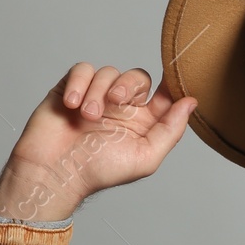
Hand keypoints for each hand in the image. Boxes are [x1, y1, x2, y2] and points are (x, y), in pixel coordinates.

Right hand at [0, 64, 197, 221]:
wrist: (53, 173)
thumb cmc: (98, 171)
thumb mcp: (145, 158)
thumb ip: (170, 130)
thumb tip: (190, 103)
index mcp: (142, 122)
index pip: (163, 93)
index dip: (169, 83)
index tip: (171, 77)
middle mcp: (121, 107)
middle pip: (137, 77)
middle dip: (127, 85)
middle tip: (114, 102)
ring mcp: (95, 96)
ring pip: (108, 72)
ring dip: (98, 92)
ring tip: (87, 116)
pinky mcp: (71, 89)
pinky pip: (82, 70)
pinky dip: (78, 84)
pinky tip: (72, 104)